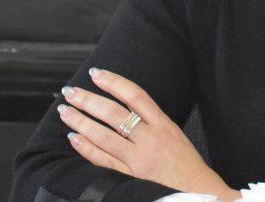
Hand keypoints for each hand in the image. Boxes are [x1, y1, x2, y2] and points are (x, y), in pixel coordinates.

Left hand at [58, 67, 237, 201]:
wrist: (199, 192)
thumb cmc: (186, 164)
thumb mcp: (174, 133)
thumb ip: (152, 119)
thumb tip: (127, 102)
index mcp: (163, 124)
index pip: (136, 95)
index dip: (114, 82)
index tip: (96, 73)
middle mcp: (151, 138)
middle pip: (115, 114)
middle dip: (89, 100)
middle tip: (71, 91)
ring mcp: (140, 159)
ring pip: (105, 136)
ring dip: (81, 122)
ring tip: (65, 111)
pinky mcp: (131, 177)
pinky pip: (104, 161)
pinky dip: (87, 148)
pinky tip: (73, 138)